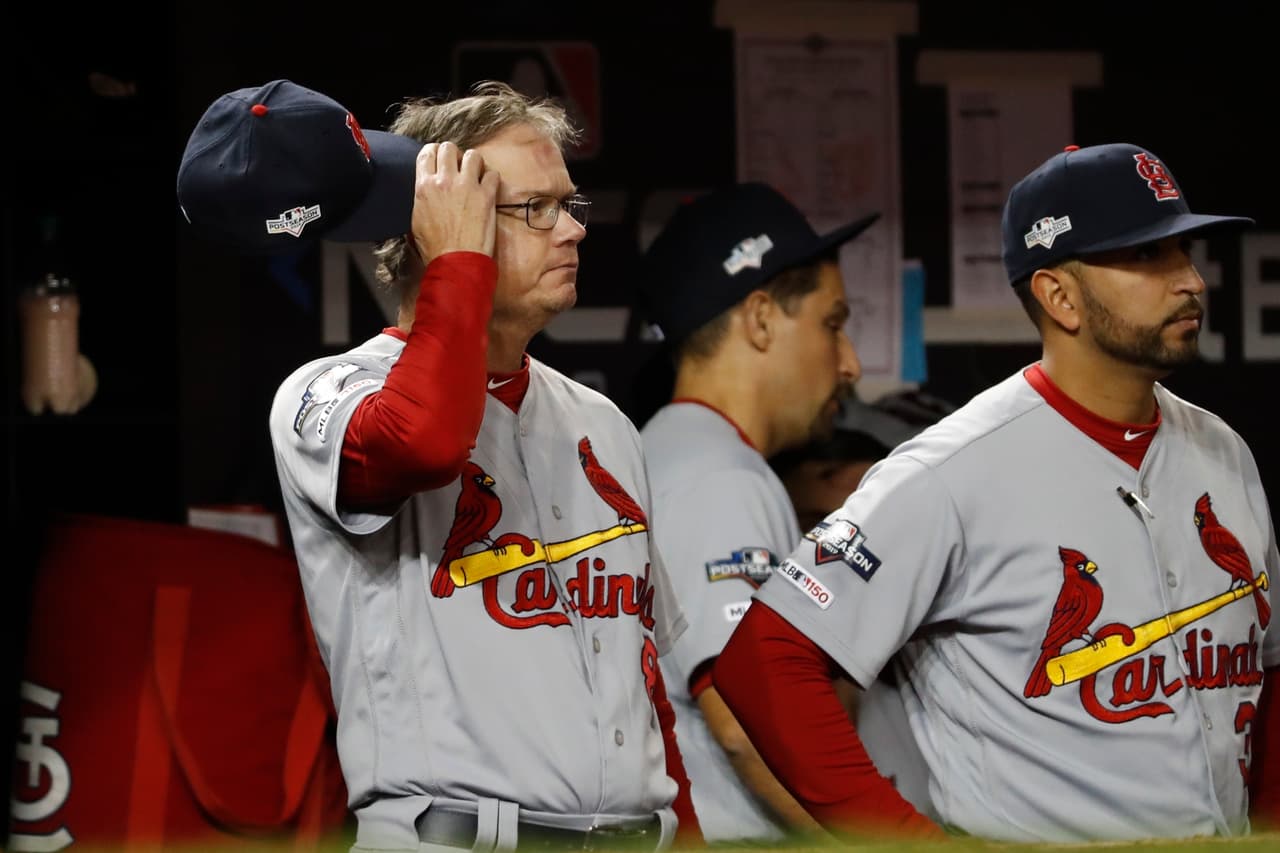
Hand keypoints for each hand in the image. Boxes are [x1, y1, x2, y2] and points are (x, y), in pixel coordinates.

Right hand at [410, 141, 498, 262]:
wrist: (455, 261)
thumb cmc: (435, 247)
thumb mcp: (415, 220)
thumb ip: (421, 198)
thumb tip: (425, 191)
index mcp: (424, 186)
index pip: (427, 153)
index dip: (435, 152)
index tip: (440, 158)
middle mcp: (444, 181)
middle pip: (449, 148)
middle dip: (455, 154)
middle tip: (459, 166)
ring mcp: (466, 186)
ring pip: (473, 155)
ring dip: (475, 162)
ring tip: (476, 174)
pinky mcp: (486, 196)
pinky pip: (492, 174)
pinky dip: (492, 178)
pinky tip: (489, 188)